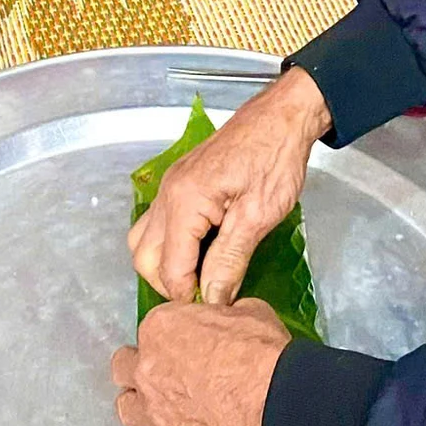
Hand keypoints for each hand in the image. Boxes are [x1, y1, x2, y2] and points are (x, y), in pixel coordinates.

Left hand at [95, 298, 290, 425]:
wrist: (275, 398)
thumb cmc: (262, 350)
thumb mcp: (246, 312)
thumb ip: (223, 317)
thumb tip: (228, 323)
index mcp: (161, 329)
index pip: (154, 330)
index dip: (174, 337)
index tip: (193, 343)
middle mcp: (147, 370)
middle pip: (126, 368)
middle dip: (144, 369)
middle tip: (172, 374)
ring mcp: (153, 413)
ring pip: (126, 410)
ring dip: (139, 409)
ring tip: (157, 413)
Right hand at [130, 67, 330, 303]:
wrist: (282, 117)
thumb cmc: (275, 161)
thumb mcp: (258, 216)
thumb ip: (229, 261)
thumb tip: (212, 301)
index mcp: (184, 202)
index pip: (169, 269)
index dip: (189, 297)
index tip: (216, 308)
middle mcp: (166, 194)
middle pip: (143, 258)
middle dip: (169, 284)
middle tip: (206, 293)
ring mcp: (169, 187)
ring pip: (144, 240)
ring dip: (165, 265)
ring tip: (202, 275)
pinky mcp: (179, 184)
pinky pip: (158, 223)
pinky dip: (171, 245)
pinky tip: (202, 251)